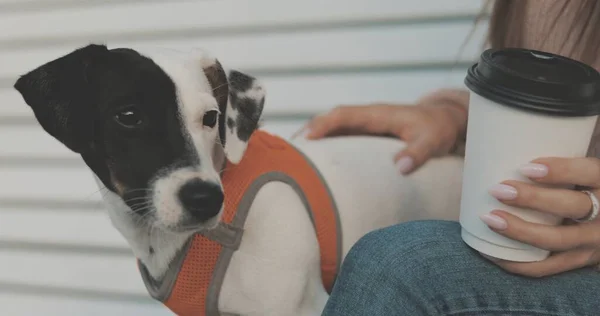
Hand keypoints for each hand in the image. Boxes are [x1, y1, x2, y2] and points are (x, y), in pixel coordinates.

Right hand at [293, 100, 466, 173]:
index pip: (344, 115)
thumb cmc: (438, 129)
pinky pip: (341, 138)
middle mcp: (367, 118)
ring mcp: (365, 127)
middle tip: (286, 152)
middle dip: (308, 133)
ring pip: (333, 130)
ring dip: (314, 141)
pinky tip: (316, 164)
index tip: (306, 138)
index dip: (323, 125)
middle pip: (330, 121)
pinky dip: (326, 148)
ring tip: (293, 161)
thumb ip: (419, 151)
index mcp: (377, 115)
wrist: (445, 121)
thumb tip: (401, 167)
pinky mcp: (367, 137)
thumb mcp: (434, 139)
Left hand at [481, 157, 599, 276]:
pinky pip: (549, 267)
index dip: (561, 170)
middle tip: (498, 189)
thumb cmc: (584, 183)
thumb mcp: (583, 167)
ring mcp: (595, 241)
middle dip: (533, 199)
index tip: (526, 166)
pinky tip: (492, 253)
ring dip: (521, 231)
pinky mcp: (581, 260)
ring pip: (558, 240)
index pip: (589, 173)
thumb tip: (512, 118)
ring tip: (489, 218)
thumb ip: (562, 148)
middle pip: (573, 205)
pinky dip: (519, 264)